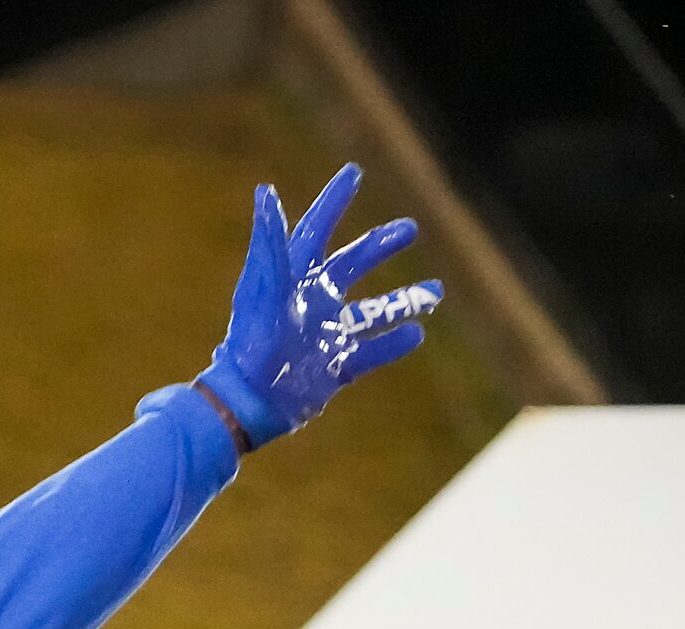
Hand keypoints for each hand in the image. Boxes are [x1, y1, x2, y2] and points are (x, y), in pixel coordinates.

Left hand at [196, 164, 439, 450]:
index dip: (333, 201)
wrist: (249, 399)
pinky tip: (417, 333)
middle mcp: (313, 301)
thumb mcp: (263, 287)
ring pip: (372, 311)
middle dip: (380, 245)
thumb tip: (266, 193)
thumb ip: (269, 242)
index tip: (353, 173)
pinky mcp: (334, 367)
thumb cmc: (251, 340)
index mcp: (293, 277)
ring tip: (435, 291)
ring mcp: (326, 334)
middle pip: (353, 263)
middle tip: (410, 228)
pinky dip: (394, 345)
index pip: (316, 229)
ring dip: (403, 300)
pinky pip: (371, 353)